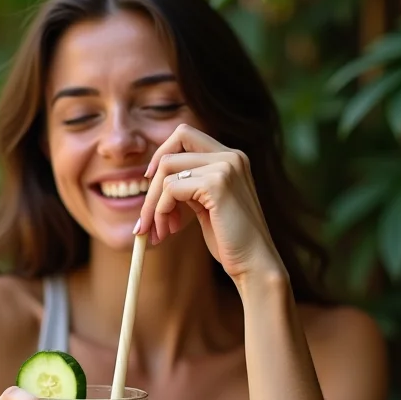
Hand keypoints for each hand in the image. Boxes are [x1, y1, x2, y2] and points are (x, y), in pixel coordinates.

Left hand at [136, 124, 286, 282]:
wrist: (254, 264)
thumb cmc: (231, 241)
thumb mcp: (208, 206)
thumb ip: (191, 186)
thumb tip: (155, 178)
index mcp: (231, 157)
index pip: (185, 134)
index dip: (161, 155)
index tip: (151, 182)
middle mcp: (231, 155)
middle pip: (172, 150)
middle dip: (151, 185)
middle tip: (146, 218)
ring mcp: (225, 166)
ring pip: (167, 170)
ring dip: (154, 204)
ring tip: (158, 232)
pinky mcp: (217, 183)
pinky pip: (171, 188)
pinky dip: (162, 211)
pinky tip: (169, 230)